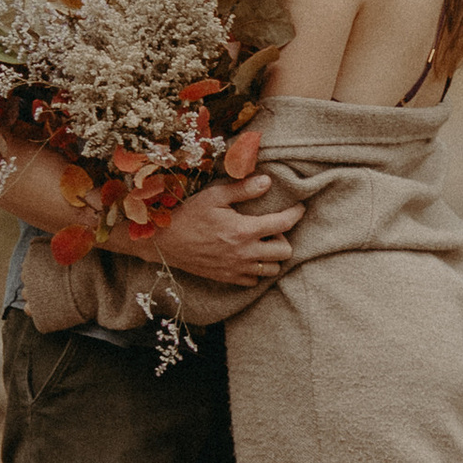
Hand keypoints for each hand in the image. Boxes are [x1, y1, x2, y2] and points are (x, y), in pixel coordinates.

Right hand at [156, 174, 302, 287]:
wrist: (164, 242)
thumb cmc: (188, 215)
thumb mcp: (214, 196)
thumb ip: (243, 189)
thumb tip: (267, 181)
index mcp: (243, 230)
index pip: (283, 223)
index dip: (296, 213)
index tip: (298, 207)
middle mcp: (245, 253)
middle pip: (285, 251)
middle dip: (283, 237)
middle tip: (270, 228)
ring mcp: (237, 269)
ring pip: (273, 269)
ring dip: (272, 255)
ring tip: (260, 243)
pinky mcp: (228, 278)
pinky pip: (254, 280)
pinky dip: (257, 270)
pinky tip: (247, 257)